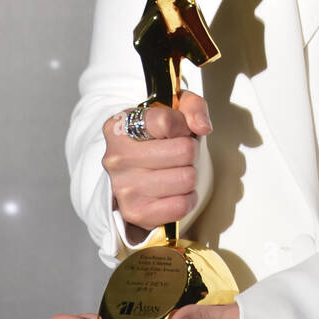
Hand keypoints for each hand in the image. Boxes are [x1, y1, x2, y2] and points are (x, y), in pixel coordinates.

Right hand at [102, 90, 211, 235]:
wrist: (136, 171)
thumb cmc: (157, 138)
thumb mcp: (173, 109)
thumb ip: (193, 106)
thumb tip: (202, 127)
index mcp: (119, 128)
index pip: (166, 121)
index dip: (183, 125)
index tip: (179, 130)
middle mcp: (116, 158)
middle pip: (184, 151)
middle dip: (190, 150)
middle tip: (180, 153)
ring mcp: (123, 187)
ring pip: (187, 178)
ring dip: (189, 174)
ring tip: (175, 170)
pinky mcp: (136, 212)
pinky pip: (182, 205)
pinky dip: (187, 198)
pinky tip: (176, 190)